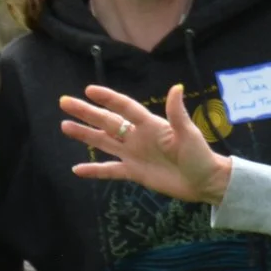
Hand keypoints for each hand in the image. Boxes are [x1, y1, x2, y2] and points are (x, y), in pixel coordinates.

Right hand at [61, 84, 232, 202]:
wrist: (205, 182)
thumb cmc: (200, 156)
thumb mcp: (189, 134)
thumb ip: (177, 113)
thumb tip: (177, 88)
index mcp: (150, 125)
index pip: (125, 108)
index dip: (108, 98)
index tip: (89, 90)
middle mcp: (138, 137)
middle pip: (107, 122)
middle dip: (87, 112)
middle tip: (65, 102)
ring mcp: (134, 155)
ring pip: (104, 142)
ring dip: (85, 135)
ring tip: (65, 126)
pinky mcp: (135, 172)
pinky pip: (110, 170)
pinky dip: (94, 170)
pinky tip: (77, 169)